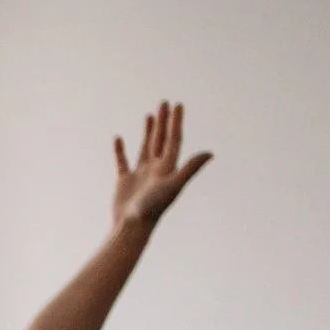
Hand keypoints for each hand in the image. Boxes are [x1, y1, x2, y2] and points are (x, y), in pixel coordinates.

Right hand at [111, 100, 211, 230]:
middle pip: (161, 140)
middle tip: (165, 102)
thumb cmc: (153, 208)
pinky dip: (120, 150)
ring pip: (146, 147)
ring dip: (148, 131)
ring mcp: (140, 174)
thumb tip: (210, 152)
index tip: (177, 105)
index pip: (174, 140)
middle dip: (163, 121)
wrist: (132, 227)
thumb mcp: (173, 185)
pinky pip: (122, 161)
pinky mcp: (124, 181)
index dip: (176, 122)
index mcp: (167, 168)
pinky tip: (118, 138)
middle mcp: (156, 169)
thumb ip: (190, 168)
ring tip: (149, 115)